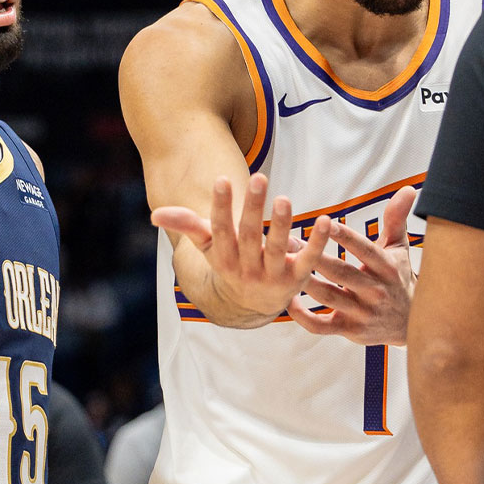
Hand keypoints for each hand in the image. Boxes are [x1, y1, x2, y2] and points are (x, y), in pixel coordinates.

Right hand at [151, 173, 327, 323]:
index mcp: (223, 258)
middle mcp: (246, 269)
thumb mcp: (208, 247)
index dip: (221, 206)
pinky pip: (309, 260)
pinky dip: (318, 242)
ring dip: (282, 224)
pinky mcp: (296, 279)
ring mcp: (272, 276)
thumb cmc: (230, 263)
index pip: (220, 230)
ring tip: (285, 199)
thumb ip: (187, 227)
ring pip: (277, 249)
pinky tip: (328, 221)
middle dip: (253, 207)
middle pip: (249, 236)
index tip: (222, 180)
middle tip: (260, 177)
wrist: (251, 306)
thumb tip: (155, 214)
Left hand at [287, 186, 417, 345]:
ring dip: (304, 282)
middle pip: (341, 273)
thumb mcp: (399, 248)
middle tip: (287, 241)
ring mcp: (362, 313)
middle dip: (313, 256)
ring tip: (282, 265)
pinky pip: (321, 326)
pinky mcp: (350, 330)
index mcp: (386, 268)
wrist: (410, 324)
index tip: (325, 222)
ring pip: (328, 297)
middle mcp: (375, 291)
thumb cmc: (398, 277)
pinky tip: (288, 300)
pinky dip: (303, 316)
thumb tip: (407, 188)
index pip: (364, 250)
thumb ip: (396, 218)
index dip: (345, 237)